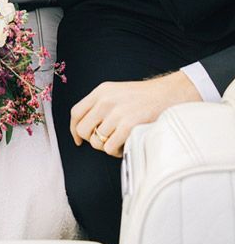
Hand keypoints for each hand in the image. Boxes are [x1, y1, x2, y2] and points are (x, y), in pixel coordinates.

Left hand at [70, 71, 201, 157]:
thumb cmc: (144, 97)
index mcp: (101, 91)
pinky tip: (126, 145)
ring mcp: (116, 113)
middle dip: (92, 140)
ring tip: (120, 141)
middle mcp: (105, 101)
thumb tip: (86, 127)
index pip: (76, 112)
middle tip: (106, 140)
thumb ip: (100, 104)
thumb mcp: (117, 92)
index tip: (79, 140)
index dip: (74, 129)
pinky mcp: (128, 125)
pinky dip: (116, 151)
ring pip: (96, 142)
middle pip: (83, 129)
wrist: (169, 94)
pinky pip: (110, 148)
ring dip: (107, 146)